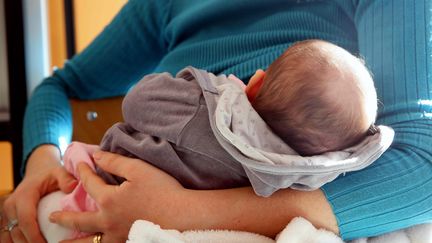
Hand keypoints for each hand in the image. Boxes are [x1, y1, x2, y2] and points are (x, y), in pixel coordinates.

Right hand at [0, 145, 76, 242]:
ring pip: (11, 237)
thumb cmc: (51, 174)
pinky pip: (9, 236)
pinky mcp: (8, 220)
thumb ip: (66, 179)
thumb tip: (73, 187)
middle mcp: (11, 206)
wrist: (37, 172)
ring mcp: (8, 214)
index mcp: (23, 196)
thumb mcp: (59, 172)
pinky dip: (21, 242)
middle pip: (17, 232)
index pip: (26, 220)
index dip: (34, 236)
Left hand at [49, 150, 188, 242]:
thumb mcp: (138, 170)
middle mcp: (109, 222)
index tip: (80, 164)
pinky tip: (99, 242)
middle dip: (65, 218)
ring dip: (76, 241)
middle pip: (80, 221)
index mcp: (109, 201)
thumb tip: (96, 156)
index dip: (84, 171)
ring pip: (91, 241)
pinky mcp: (130, 242)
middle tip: (52, 218)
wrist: (183, 215)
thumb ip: (114, 162)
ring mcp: (119, 235)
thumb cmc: (163, 190)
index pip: (90, 184)